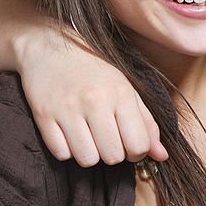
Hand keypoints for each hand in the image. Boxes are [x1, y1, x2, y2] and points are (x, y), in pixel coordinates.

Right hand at [17, 27, 167, 165]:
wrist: (51, 46)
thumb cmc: (94, 70)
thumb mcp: (127, 89)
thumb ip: (146, 123)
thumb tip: (162, 156)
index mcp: (120, 94)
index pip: (138, 145)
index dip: (137, 152)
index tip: (129, 143)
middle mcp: (94, 101)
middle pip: (113, 156)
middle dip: (113, 153)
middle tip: (107, 138)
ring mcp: (67, 109)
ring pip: (86, 159)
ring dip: (90, 153)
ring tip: (88, 136)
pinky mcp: (43, 115)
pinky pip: (61, 153)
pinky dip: (67, 149)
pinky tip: (69, 133)